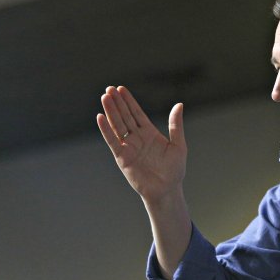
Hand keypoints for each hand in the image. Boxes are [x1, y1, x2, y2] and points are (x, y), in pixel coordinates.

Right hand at [97, 86, 186, 202]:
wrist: (167, 191)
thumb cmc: (174, 170)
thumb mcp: (178, 145)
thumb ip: (176, 125)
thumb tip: (179, 104)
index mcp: (149, 133)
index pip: (136, 113)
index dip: (128, 101)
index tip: (120, 88)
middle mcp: (137, 138)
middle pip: (124, 116)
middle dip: (117, 103)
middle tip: (109, 88)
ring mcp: (129, 147)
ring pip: (117, 126)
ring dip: (110, 112)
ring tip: (104, 97)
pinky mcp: (122, 158)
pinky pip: (113, 141)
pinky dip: (106, 130)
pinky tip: (100, 117)